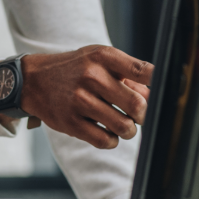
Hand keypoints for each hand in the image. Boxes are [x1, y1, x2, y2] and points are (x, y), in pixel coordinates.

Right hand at [19, 45, 152, 148]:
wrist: (33, 80)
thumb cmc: (75, 69)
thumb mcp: (98, 59)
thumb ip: (128, 75)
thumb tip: (153, 97)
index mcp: (103, 57)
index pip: (144, 71)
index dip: (160, 84)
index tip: (165, 92)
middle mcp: (92, 77)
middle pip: (137, 105)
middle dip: (143, 115)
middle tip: (137, 115)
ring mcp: (80, 101)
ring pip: (124, 127)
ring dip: (129, 130)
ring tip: (124, 126)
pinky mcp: (70, 122)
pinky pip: (105, 141)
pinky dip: (112, 140)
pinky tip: (107, 132)